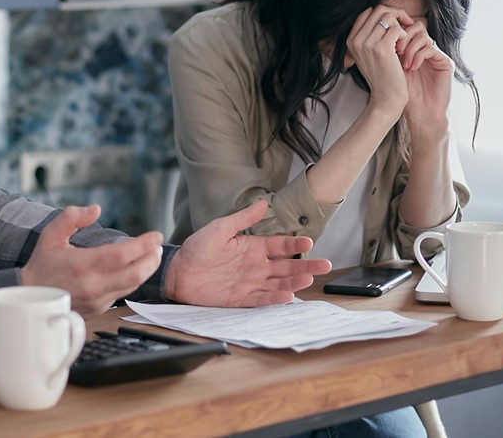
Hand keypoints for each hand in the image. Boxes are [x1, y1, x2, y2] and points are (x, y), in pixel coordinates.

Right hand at [21, 205, 163, 315]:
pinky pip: (122, 294)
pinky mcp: (99, 309)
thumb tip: (95, 209)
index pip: (122, 255)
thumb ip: (72, 217)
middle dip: (152, 259)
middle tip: (158, 247)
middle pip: (135, 274)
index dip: (143, 244)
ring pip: (132, 286)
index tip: (155, 236)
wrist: (30, 297)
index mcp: (82, 265)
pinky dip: (132, 280)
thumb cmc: (42, 264)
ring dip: (146, 270)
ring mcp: (97, 300)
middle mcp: (93, 285)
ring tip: (152, 256)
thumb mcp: (51, 234)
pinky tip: (134, 269)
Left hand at [164, 200, 332, 306]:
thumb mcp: (220, 228)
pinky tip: (288, 296)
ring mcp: (250, 283)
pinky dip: (274, 298)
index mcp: (253, 248)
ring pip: (278, 283)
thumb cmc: (196, 249)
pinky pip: (261, 299)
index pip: (280, 246)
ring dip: (294, 282)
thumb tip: (263, 202)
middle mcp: (256, 266)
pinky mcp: (241, 299)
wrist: (177, 272)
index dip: (295, 245)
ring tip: (309, 279)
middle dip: (306, 266)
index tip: (309, 242)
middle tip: (324, 265)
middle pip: (286, 267)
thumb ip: (243, 218)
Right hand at [346, 5, 413, 116]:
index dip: (384, 13)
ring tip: (403, 40)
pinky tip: (404, 48)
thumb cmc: (381, 76)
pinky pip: (397, 28)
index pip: (367, 12)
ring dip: (401, 25)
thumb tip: (380, 12)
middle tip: (405, 25)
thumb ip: (369, 34)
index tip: (396, 23)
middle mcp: (356, 40)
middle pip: (378, 10)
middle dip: (396, 14)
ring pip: (388, 17)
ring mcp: (367, 44)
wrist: (385, 97)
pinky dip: (405, 35)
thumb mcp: (368, 54)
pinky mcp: (382, 48)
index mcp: (350, 40)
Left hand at [395, 19, 452, 140]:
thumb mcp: (390, 68)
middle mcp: (425, 47)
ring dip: (409, 47)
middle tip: (393, 50)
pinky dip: (418, 56)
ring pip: (422, 34)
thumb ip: (384, 50)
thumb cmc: (404, 93)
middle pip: (414, 25)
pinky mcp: (445, 62)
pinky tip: (411, 68)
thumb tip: (368, 34)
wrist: (420, 113)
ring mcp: (436, 53)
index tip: (384, 44)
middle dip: (401, 36)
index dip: (393, 31)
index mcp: (413, 47)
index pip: (404, 25)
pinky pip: (430, 48)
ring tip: (402, 63)